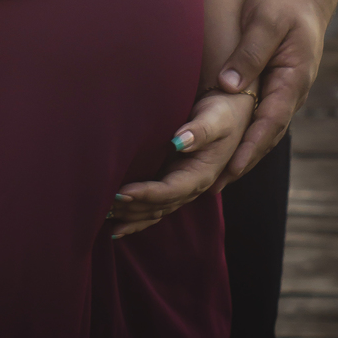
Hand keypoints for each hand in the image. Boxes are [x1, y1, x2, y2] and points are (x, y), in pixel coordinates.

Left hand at [108, 90, 255, 237]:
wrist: (235, 111)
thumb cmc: (224, 111)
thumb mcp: (216, 118)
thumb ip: (199, 131)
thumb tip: (179, 141)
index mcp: (202, 174)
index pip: (170, 191)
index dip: (146, 194)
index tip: (121, 193)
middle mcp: (192, 186)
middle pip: (160, 205)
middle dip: (132, 209)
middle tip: (102, 206)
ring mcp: (184, 186)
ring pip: (156, 210)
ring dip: (132, 216)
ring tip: (103, 218)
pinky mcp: (175, 181)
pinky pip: (156, 206)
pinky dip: (138, 217)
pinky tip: (118, 226)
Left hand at [213, 0, 337, 182]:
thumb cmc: (284, 3)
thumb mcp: (265, 21)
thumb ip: (249, 53)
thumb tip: (228, 86)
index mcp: (293, 79)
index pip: (270, 121)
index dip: (249, 147)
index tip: (230, 169)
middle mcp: (292, 93)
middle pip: (267, 135)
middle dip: (243, 162)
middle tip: (213, 187)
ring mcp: (286, 92)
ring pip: (264, 131)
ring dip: (243, 155)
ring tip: (215, 180)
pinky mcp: (276, 87)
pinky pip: (260, 119)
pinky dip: (245, 137)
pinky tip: (226, 149)